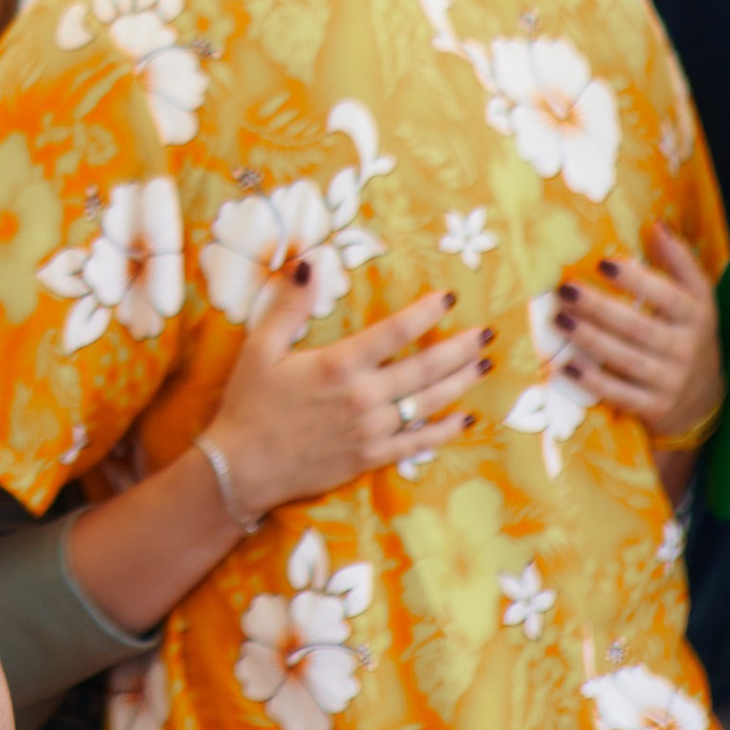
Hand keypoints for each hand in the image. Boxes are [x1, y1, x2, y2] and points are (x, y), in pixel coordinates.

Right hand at [205, 265, 489, 525]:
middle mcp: (364, 396)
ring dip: (460, 383)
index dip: (425, 313)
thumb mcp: (261, 347)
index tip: (448, 297)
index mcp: (339, 365)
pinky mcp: (371, 457)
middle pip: (424, 368)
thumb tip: (310, 262)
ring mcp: (372, 430)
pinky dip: (444, 431)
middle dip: (459, 348)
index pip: (395, 332)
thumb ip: (290, 305)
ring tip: (484, 365)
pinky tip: (464, 419)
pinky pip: (417, 443)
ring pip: (428, 403)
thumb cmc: (249, 403)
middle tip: (486, 333)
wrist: (243, 467)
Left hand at [556, 226, 720, 445]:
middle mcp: (686, 349)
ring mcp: (670, 381)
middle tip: (565, 290)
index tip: (604, 263)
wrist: (704, 401)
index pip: (669, 297)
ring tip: (559, 319)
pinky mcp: (655, 408)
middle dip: (599, 308)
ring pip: (625, 359)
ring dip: (589, 339)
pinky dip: (590, 380)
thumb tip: (656, 224)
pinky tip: (565, 365)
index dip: (638, 281)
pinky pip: (619, 393)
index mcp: (696, 317)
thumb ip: (678, 262)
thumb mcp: (696, 299)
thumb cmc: (689, 335)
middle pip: (639, 327)